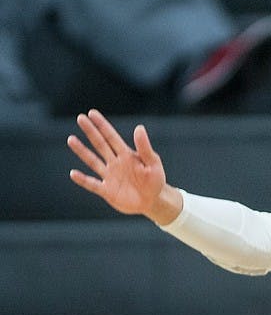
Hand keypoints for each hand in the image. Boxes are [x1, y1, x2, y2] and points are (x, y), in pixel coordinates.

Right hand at [67, 109, 179, 223]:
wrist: (152, 201)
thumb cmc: (155, 181)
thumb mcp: (153, 164)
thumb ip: (145, 148)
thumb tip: (139, 127)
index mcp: (126, 155)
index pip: (112, 137)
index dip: (102, 125)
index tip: (91, 113)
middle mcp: (115, 163)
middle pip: (100, 145)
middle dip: (91, 132)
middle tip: (80, 118)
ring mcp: (109, 176)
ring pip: (93, 161)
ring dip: (82, 151)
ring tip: (71, 139)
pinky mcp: (107, 191)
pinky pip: (93, 184)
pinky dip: (83, 180)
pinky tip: (73, 174)